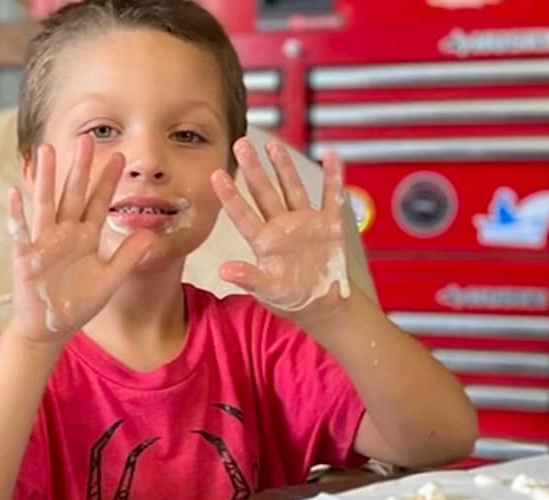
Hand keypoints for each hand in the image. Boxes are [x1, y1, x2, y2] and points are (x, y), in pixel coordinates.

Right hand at [7, 136, 153, 343]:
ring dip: (46, 178)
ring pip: (46, 204)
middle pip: (72, 194)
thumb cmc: (77, 304)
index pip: (98, 202)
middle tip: (88, 139)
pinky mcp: (25, 257)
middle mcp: (64, 234)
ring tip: (46, 150)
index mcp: (85, 237)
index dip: (108, 181)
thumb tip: (151, 234)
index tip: (121, 157)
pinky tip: (14, 193)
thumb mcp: (109, 280)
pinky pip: (21, 233)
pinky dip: (17, 215)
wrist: (50, 328)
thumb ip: (127, 257)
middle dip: (80, 168)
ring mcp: (43, 243)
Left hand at [210, 138, 351, 316]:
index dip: (230, 196)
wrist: (323, 306)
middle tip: (241, 143)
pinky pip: (331, 197)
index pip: (242, 215)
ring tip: (273, 144)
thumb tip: (224, 271)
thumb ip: (249, 278)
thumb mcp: (268, 291)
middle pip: (264, 193)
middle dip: (253, 168)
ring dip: (284, 167)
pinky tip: (330, 156)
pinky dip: (333, 178)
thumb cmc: (292, 300)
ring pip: (292, 189)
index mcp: (264, 243)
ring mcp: (305, 224)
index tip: (216, 174)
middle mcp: (281, 228)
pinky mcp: (328, 225)